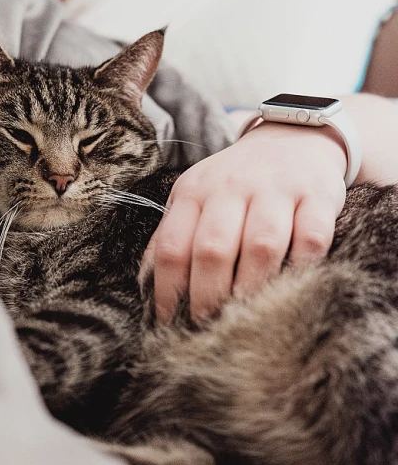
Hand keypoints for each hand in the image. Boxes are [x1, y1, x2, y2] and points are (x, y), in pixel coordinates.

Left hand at [142, 122, 347, 322]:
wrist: (291, 138)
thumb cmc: (236, 181)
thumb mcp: (195, 196)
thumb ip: (173, 234)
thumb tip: (148, 284)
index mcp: (194, 192)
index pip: (172, 246)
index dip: (167, 290)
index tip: (169, 322)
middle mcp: (231, 187)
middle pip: (213, 249)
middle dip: (207, 297)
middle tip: (208, 326)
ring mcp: (276, 189)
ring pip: (261, 245)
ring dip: (252, 288)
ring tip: (246, 317)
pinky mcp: (317, 195)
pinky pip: (311, 237)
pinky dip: (302, 267)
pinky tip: (292, 285)